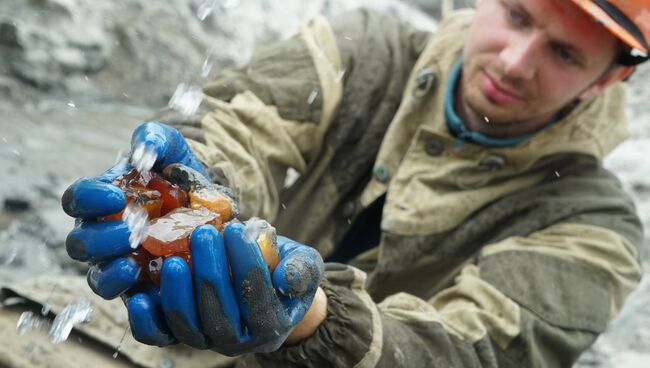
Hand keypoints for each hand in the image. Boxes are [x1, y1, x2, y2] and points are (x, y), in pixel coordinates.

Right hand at [61, 121, 208, 298]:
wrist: (214, 202)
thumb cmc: (182, 171)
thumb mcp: (173, 147)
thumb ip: (154, 139)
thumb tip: (143, 151)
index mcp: (102, 199)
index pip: (76, 200)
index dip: (88, 199)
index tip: (116, 195)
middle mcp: (104, 233)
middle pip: (80, 244)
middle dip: (101, 239)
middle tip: (132, 230)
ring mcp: (122, 262)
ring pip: (98, 277)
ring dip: (111, 271)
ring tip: (135, 263)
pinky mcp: (145, 286)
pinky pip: (129, 299)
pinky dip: (136, 293)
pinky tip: (155, 284)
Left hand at [125, 223, 324, 354]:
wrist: (265, 285)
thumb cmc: (283, 268)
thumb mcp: (304, 264)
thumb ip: (302, 270)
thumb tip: (287, 278)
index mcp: (270, 324)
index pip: (257, 300)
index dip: (246, 265)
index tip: (236, 230)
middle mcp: (238, 340)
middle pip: (219, 315)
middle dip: (209, 273)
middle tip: (203, 234)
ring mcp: (207, 339)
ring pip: (188, 325)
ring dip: (179, 291)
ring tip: (175, 258)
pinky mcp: (180, 334)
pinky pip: (160, 335)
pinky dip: (148, 320)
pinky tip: (141, 295)